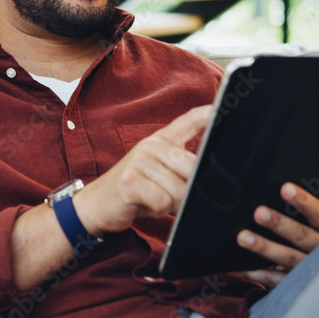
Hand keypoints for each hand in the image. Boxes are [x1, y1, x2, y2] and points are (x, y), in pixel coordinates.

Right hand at [75, 105, 211, 235]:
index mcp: (160, 141)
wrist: (96, 204)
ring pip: (179, 189)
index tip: (222, 106)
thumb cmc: (134, 191)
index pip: (187, 121)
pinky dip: (157, 210)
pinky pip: (163, 201)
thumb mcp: (157, 173)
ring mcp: (139, 161)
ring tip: (151, 199)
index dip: (206, 114)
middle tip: (167, 196)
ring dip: (169, 204)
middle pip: (192, 168)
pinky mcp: (131, 180)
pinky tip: (143, 204)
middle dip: (186, 192)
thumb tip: (205, 176)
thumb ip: (180, 169)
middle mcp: (151, 145)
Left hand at [234, 183, 318, 288]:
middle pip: (302, 235)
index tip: (285, 188)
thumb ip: (309, 217)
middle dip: (279, 224)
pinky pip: (279, 281)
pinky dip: (261, 274)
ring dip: (265, 247)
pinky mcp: (301, 286)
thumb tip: (281, 193)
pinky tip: (244, 269)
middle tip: (258, 213)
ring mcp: (313, 270)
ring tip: (244, 237)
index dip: (303, 201)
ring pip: (288, 257)